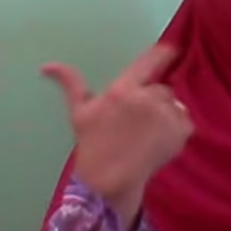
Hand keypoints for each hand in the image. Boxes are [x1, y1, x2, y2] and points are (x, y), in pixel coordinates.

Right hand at [40, 44, 193, 227]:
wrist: (109, 180)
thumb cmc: (92, 144)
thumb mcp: (79, 112)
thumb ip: (70, 83)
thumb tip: (46, 66)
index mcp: (123, 90)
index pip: (150, 61)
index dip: (163, 53)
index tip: (170, 50)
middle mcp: (147, 99)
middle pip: (160, 89)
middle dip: (152, 101)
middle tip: (137, 123)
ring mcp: (166, 115)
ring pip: (173, 105)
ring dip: (165, 115)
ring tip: (146, 135)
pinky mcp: (180, 132)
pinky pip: (184, 121)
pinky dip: (176, 130)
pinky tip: (158, 142)